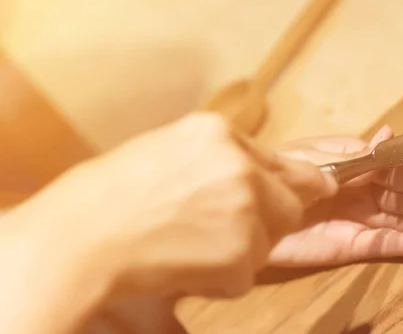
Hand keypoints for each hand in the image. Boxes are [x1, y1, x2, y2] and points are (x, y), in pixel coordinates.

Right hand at [16, 113, 336, 298]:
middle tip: (222, 228)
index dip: (296, 182)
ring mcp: (246, 211)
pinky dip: (224, 276)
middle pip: (291, 200)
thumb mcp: (168, 151)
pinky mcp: (242, 257)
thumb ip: (219, 158)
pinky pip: (247, 272)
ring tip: (189, 244)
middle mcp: (242, 167)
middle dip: (269, 217)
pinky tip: (183, 263)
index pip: (285, 161)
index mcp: (219, 133)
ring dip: (242, 248)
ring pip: (269, 238)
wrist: (80, 239)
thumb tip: (257, 175)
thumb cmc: (109, 196)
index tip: (314, 189)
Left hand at [269, 126, 402, 265]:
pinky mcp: (349, 245)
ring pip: (401, 222)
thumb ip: (356, 154)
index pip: (396, 170)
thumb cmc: (281, 171)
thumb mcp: (317, 157)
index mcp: (358, 163)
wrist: (249, 205)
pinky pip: (381, 244)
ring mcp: (358, 218)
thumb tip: (391, 134)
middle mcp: (365, 190)